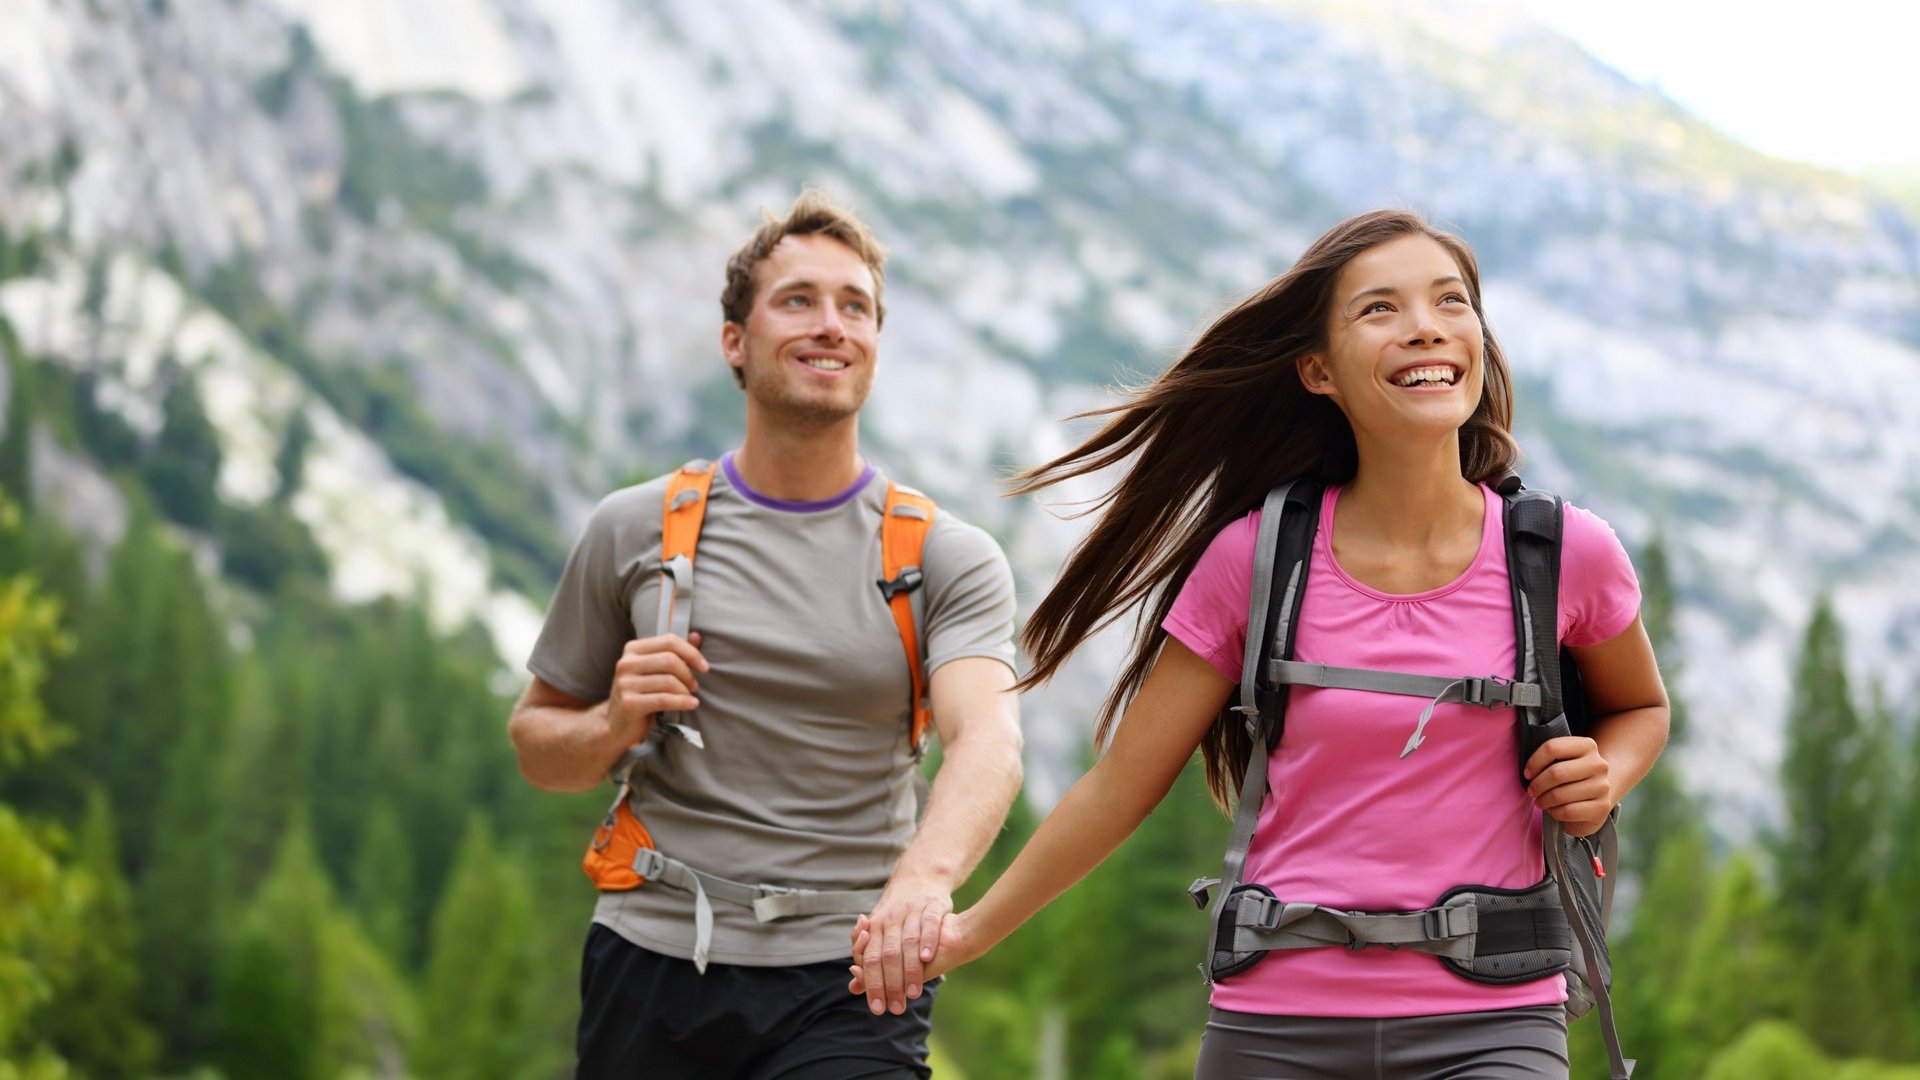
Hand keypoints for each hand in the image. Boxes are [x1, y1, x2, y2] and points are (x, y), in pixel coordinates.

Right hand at [607, 632, 707, 743]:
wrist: (616, 724)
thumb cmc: (640, 694)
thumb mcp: (654, 671)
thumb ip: (673, 653)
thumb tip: (697, 636)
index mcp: (633, 649)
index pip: (669, 641)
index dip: (691, 653)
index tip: (704, 667)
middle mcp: (626, 663)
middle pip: (670, 660)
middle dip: (688, 674)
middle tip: (694, 686)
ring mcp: (625, 683)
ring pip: (669, 681)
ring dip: (686, 691)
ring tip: (690, 696)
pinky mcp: (629, 703)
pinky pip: (664, 699)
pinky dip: (683, 702)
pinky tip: (691, 704)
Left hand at [848, 908, 978, 1003]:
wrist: (919, 879)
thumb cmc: (897, 916)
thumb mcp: (878, 933)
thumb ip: (868, 962)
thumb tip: (853, 988)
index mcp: (875, 928)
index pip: (870, 959)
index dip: (872, 984)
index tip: (878, 1008)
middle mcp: (891, 919)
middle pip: (887, 955)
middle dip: (891, 984)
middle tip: (896, 1009)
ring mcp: (911, 910)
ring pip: (908, 942)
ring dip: (910, 969)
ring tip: (913, 993)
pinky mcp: (932, 904)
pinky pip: (929, 923)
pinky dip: (927, 940)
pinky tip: (927, 959)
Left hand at [1524, 735, 1613, 837]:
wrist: (1596, 799)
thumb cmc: (1571, 779)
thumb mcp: (1563, 761)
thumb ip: (1550, 759)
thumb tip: (1528, 771)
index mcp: (1587, 746)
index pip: (1553, 747)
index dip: (1534, 762)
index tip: (1527, 773)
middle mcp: (1599, 764)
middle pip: (1556, 772)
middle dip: (1537, 784)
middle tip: (1532, 791)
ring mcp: (1603, 786)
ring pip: (1560, 794)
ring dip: (1544, 800)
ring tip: (1541, 801)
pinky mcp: (1603, 807)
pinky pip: (1568, 811)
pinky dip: (1555, 813)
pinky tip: (1554, 811)